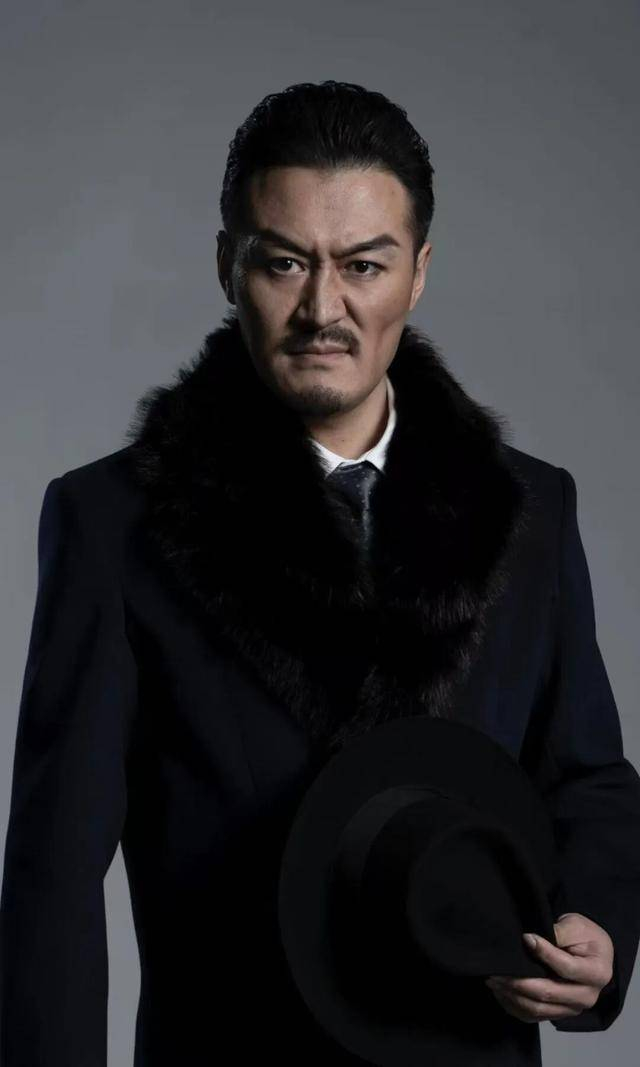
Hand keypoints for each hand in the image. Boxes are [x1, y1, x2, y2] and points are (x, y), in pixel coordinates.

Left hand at [484, 912, 613, 1022]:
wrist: (593, 953)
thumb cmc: (584, 936)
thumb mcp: (576, 926)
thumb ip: (558, 933)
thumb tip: (530, 941)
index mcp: (597, 973)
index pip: (566, 968)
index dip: (545, 953)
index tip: (525, 938)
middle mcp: (587, 997)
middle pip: (549, 993)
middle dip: (519, 982)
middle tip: (497, 970)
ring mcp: (572, 1009)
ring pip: (538, 1009)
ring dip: (512, 996)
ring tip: (494, 980)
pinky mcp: (559, 1014)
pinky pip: (533, 1016)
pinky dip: (514, 1006)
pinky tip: (501, 993)